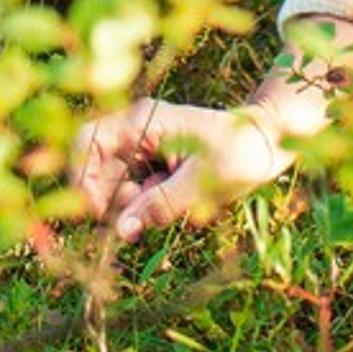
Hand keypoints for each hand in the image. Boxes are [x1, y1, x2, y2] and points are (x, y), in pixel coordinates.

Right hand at [69, 91, 303, 235]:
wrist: (269, 142)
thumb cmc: (240, 150)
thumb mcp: (203, 181)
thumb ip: (161, 205)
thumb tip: (122, 230)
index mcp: (142, 120)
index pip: (87, 142)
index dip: (83, 178)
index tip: (100, 213)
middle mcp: (136, 130)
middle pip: (96, 168)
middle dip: (108, 201)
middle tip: (134, 226)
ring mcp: (143, 147)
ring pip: (112, 184)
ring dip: (127, 208)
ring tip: (159, 213)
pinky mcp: (153, 165)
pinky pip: (132, 191)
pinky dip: (141, 207)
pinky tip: (168, 206)